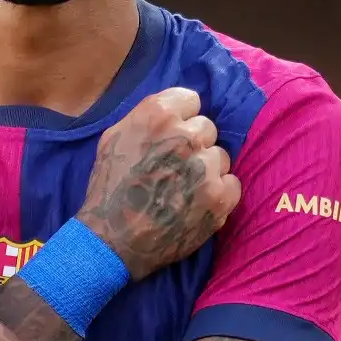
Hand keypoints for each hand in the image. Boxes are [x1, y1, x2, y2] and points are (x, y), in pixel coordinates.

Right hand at [77, 88, 241, 278]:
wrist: (113, 240)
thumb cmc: (108, 188)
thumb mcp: (114, 138)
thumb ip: (146, 118)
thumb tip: (174, 111)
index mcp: (158, 115)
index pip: (191, 100)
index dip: (181, 119)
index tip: (171, 137)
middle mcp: (186, 136)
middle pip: (207, 128)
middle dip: (193, 145)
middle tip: (173, 168)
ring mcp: (206, 167)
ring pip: (220, 157)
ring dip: (206, 170)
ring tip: (183, 190)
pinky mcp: (220, 197)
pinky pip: (232, 183)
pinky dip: (218, 194)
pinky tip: (195, 204)